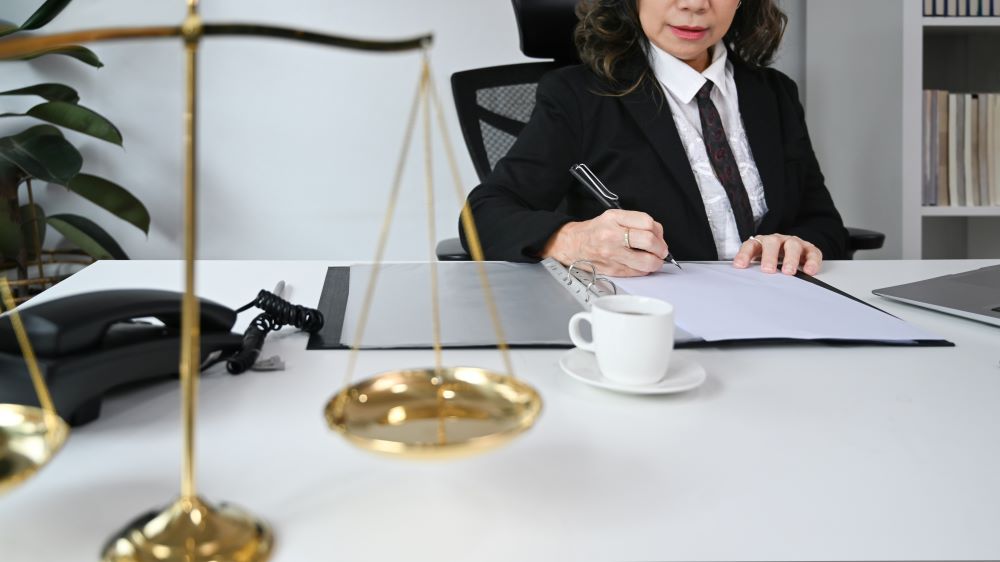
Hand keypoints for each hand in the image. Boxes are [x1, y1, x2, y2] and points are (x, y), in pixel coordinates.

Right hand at [541, 210, 667, 276]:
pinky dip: (645, 269)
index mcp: (614, 219)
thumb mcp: (613, 216)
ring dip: (656, 262)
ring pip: (646, 261)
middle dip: (661, 248)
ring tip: (654, 259)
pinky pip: (638, 272)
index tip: (658, 236)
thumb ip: (636, 221)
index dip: (658, 231)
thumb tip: (658, 235)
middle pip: (649, 241)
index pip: (647, 222)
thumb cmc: (594, 231)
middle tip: (661, 250)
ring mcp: (612, 255)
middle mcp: (612, 236)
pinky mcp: (613, 270)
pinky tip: (641, 264)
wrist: (572, 245)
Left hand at [733, 233, 822, 275]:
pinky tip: (809, 271)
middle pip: (772, 243)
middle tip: (768, 270)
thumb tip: (742, 281)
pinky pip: (812, 253)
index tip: (740, 266)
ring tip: (788, 272)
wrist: (792, 250)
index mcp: (761, 243)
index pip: (750, 246)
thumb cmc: (772, 260)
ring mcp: (793, 243)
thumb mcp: (760, 262)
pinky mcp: (809, 249)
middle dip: (769, 256)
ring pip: (792, 246)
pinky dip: (812, 262)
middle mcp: (777, 240)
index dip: (745, 255)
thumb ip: (752, 269)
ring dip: (790, 259)